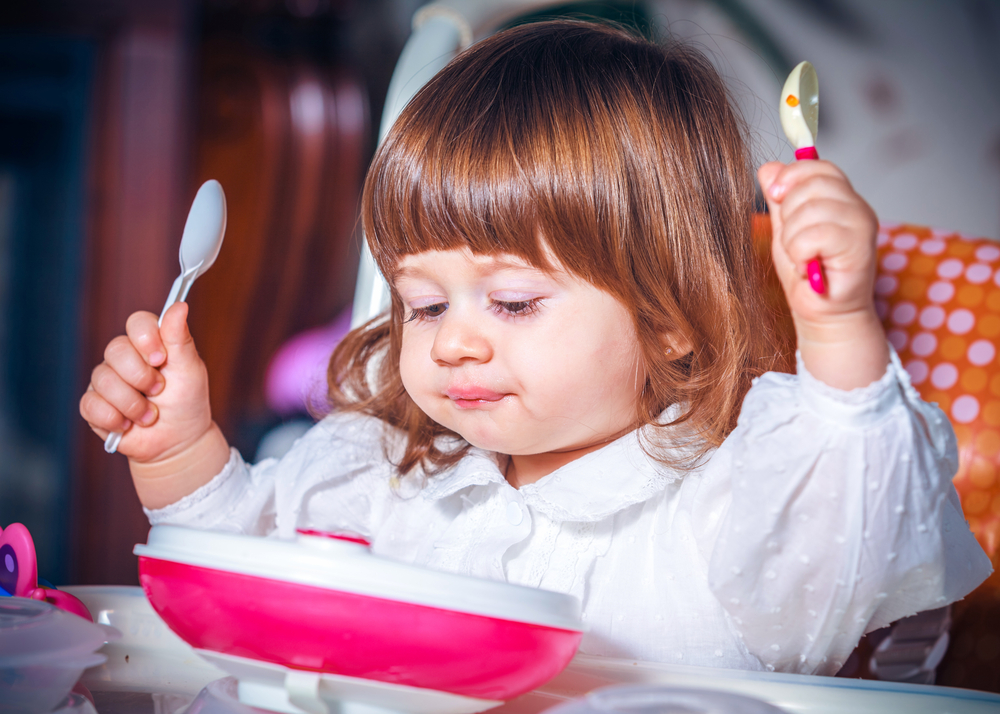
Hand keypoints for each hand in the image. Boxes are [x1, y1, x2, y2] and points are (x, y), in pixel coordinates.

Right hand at [80, 302, 229, 506]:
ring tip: (150, 415)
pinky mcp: (93, 405)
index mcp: (149, 343)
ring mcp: (106, 380)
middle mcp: (124, 358)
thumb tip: (179, 305)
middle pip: (116, 350)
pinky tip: (129, 425)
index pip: (137, 322)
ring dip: (133, 404)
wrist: (178, 441)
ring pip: (104, 380)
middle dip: (142, 377)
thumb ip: (180, 338)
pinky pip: (91, 405)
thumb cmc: (187, 401)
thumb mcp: (190, 369)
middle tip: (159, 392)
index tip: (160, 359)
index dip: (146, 339)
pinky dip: (115, 419)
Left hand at [757, 160, 888, 388]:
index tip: (773, 194)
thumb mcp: (786, 229)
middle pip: (813, 182)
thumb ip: (780, 199)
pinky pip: (815, 234)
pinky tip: (809, 265)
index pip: (818, 166)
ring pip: (810, 209)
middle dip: (788, 213)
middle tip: (794, 241)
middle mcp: (858, 207)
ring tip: (802, 256)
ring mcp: (862, 225)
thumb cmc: (807, 274)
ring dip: (793, 238)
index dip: (791, 176)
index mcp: (842, 199)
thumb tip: (768, 167)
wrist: (823, 314)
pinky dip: (800, 251)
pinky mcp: (859, 247)